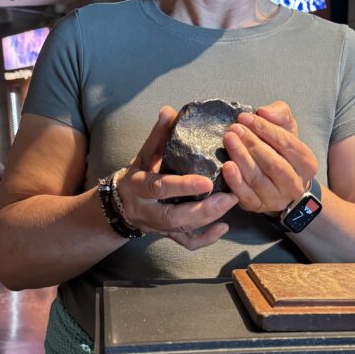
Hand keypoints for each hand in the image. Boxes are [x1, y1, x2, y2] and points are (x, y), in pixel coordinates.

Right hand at [116, 107, 237, 249]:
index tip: (207, 181)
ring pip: (184, 230)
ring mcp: (160, 226)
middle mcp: (149, 211)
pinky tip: (224, 227)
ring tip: (232, 201)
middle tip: (229, 197)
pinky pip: (187, 243)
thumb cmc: (139, 173)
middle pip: (175, 217)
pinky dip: (206, 239)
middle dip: (203, 210)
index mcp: (140, 187)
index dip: (183, 186)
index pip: (161, 188)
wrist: (122, 205)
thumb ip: (157, 135)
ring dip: (209, 219)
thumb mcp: (144, 154)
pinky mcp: (169, 235)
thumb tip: (169, 111)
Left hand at [221, 100, 317, 213]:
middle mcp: (295, 184)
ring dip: (241, 158)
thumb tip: (264, 112)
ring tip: (229, 140)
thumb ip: (280, 115)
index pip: (287, 144)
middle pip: (273, 163)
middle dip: (252, 144)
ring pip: (258, 179)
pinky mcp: (258, 206)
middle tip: (235, 129)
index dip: (265, 129)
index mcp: (307, 163)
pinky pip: (246, 195)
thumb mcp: (287, 129)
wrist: (281, 184)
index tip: (245, 117)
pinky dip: (235, 181)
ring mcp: (276, 198)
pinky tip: (226, 166)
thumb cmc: (282, 152)